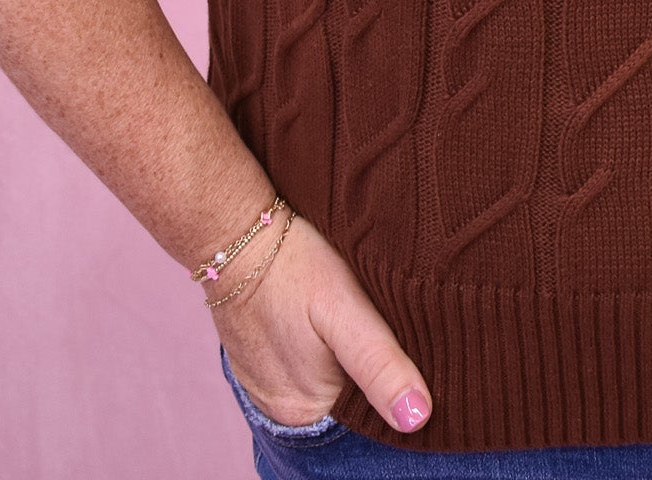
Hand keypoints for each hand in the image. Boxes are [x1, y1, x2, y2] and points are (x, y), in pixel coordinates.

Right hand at [212, 214, 432, 432]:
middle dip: (367, 366)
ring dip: (342, 356)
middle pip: (347, 395)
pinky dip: (316, 347)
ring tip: (350, 315)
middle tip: (378, 317)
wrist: (234, 232)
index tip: (402, 340)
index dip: (391, 378)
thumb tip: (417, 418)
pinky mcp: (255, 362)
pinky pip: (299, 365)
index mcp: (307, 409)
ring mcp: (264, 387)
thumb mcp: (344, 308)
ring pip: (326, 379)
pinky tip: (321, 316)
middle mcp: (282, 410)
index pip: (368, 410)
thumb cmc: (294, 264)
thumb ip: (379, 364)